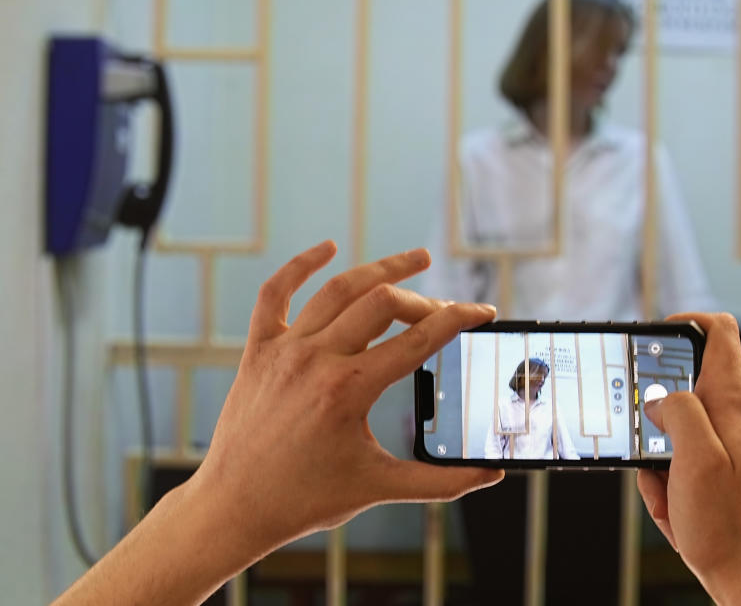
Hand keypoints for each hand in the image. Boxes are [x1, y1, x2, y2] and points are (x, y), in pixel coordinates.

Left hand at [53, 242, 503, 605]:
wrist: (234, 508)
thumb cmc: (306, 500)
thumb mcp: (379, 487)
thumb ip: (442, 481)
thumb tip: (491, 477)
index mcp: (349, 391)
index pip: (419, 339)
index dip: (459, 319)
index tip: (482, 312)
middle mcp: (316, 360)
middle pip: (382, 302)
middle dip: (423, 301)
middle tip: (445, 312)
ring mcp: (284, 351)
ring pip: (339, 289)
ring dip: (381, 268)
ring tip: (417, 259)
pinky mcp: (259, 351)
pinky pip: (276, 294)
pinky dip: (300, 265)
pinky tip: (328, 247)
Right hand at [636, 313, 740, 605]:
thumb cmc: (731, 528)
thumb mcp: (693, 459)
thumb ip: (678, 412)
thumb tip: (661, 396)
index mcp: (735, 402)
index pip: (718, 332)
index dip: (684, 322)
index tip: (654, 336)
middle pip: (690, 388)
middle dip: (659, 418)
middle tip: (651, 451)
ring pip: (686, 429)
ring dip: (665, 457)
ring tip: (670, 494)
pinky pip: (694, 458)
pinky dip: (677, 479)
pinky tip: (680, 506)